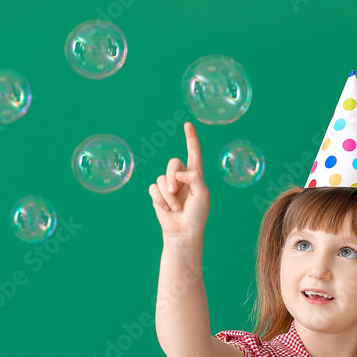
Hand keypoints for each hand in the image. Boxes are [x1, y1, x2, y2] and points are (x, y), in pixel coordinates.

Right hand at [148, 121, 209, 241]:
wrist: (183, 232)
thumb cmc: (196, 214)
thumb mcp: (202, 195)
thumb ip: (194, 178)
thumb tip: (178, 173)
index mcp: (196, 175)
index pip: (193, 153)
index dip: (191, 138)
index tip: (188, 124)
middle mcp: (181, 178)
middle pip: (173, 163)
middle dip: (172, 177)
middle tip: (176, 191)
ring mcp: (169, 186)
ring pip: (162, 178)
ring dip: (168, 195)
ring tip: (176, 208)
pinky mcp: (158, 194)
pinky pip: (154, 188)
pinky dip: (160, 199)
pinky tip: (167, 209)